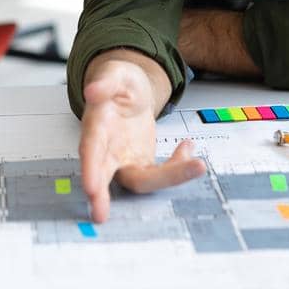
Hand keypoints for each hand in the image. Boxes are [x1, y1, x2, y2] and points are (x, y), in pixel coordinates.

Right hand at [78, 55, 206, 223]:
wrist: (130, 89)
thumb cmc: (117, 82)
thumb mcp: (115, 73)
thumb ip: (105, 82)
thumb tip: (92, 91)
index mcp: (96, 126)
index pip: (91, 150)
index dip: (91, 170)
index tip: (92, 189)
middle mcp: (106, 149)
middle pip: (105, 177)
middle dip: (103, 197)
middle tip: (99, 215)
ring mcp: (124, 159)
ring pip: (141, 179)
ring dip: (169, 178)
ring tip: (197, 164)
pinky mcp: (142, 162)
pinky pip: (161, 171)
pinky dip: (179, 165)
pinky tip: (189, 148)